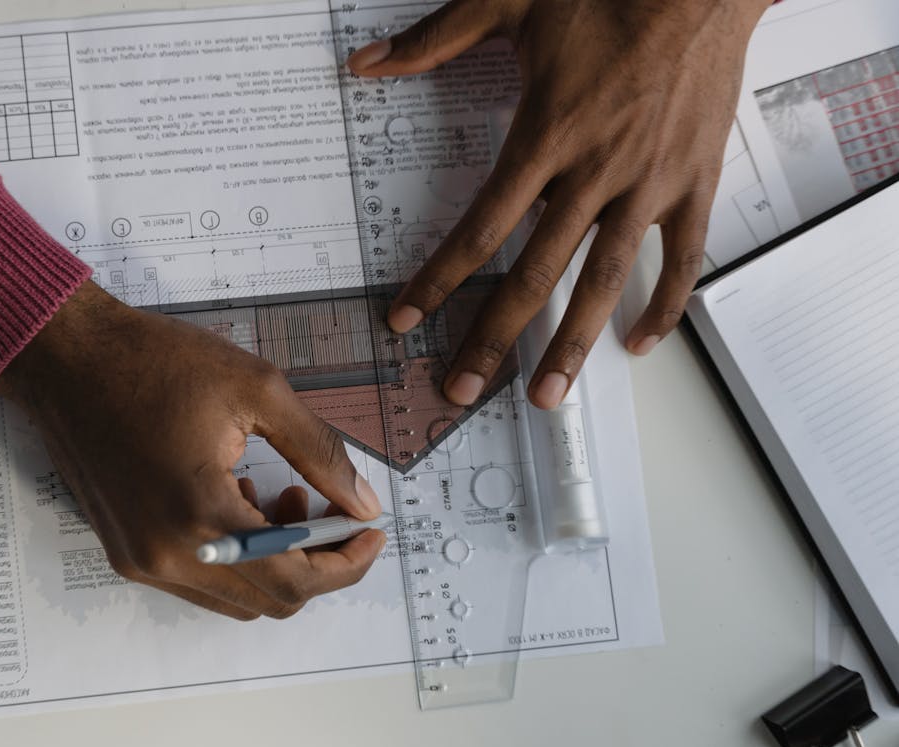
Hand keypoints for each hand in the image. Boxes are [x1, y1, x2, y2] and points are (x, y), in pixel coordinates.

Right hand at [0, 282, 386, 619]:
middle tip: (329, 508)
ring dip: (274, 563)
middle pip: (270, 601)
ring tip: (280, 495)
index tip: (370, 532)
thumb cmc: (156, 362)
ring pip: (235, 599)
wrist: (67, 359)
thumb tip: (363, 503)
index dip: (346, 563)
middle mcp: (167, 555)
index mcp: (202, 515)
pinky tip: (236, 498)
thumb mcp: (257, 390)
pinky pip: (199, 582)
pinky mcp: (125, 552)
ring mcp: (140, 561)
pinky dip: (234, 559)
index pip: (296, 580)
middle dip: (314, 561)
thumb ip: (319, 453)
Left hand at [347, 0, 769, 407]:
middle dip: (492, 338)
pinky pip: (683, 258)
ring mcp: (649, 184)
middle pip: (533, 274)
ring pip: (605, 280)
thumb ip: (436, 37)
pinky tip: (639, 343)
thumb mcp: (510, 1)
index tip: (406, 319)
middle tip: (461, 389)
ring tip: (544, 394)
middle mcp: (595, 172)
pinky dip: (664, 304)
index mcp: (546, 136)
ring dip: (572, 344)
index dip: (438, 280)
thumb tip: (365, 61)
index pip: (480, 228)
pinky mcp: (694, 183)